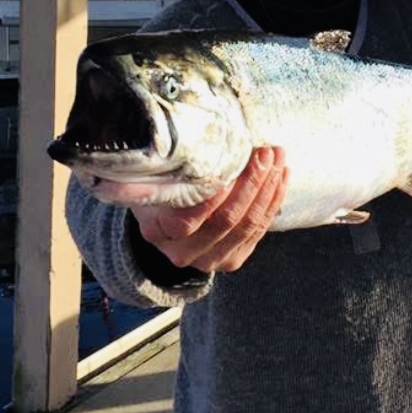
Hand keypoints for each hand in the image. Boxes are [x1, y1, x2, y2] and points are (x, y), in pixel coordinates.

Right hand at [133, 146, 287, 272]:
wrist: (166, 228)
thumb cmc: (158, 192)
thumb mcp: (146, 184)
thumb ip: (149, 179)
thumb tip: (128, 170)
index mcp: (158, 234)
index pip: (187, 219)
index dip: (213, 194)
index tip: (231, 162)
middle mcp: (184, 254)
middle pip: (226, 220)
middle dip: (251, 183)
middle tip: (265, 151)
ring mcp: (211, 261)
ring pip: (248, 225)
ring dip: (268, 188)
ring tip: (278, 157)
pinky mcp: (234, 260)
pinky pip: (260, 231)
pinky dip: (274, 201)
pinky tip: (282, 175)